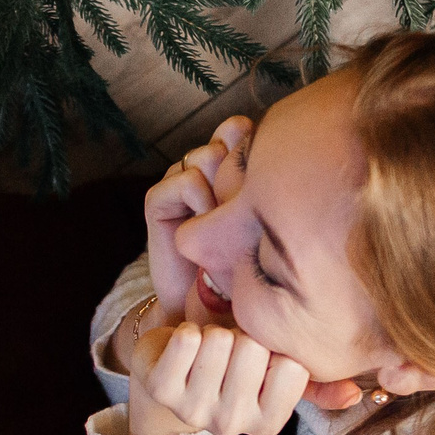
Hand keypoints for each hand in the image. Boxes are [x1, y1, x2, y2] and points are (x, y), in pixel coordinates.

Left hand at [130, 322, 310, 434]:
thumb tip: (354, 394)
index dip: (277, 346)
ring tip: (209, 348)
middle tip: (231, 349)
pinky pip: (186, 341)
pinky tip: (185, 345)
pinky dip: (188, 330)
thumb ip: (317, 381)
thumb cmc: (233, 363)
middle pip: (253, 349)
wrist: (173, 364)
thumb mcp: (276, 371)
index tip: (262, 356)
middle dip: (244, 335)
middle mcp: (232, 425)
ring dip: (215, 332)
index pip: (291, 366)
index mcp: (268, 424)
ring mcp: (193, 411)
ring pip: (220, 341)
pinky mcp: (161, 390)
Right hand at [142, 115, 253, 327]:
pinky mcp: (158, 201)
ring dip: (221, 187)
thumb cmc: (245, 265)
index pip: (239, 128)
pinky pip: (186, 181)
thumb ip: (267, 185)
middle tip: (244, 207)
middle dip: (239, 168)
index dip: (252, 144)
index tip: (267, 179)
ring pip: (206, 156)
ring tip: (225, 221)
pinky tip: (203, 225)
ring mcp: (179, 182)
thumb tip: (277, 150)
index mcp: (226, 168)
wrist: (208, 306)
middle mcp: (202, 169)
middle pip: (225, 138)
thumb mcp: (264, 221)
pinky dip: (200, 200)